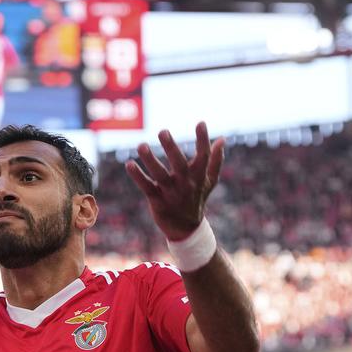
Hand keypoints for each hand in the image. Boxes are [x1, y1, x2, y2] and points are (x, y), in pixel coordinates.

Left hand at [124, 121, 224, 240]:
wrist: (186, 229)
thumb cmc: (196, 199)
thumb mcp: (209, 182)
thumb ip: (215, 161)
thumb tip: (222, 139)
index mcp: (198, 177)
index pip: (203, 156)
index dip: (202, 139)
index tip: (200, 122)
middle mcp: (185, 183)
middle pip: (179, 164)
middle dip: (171, 147)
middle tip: (163, 131)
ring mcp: (170, 192)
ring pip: (159, 175)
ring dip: (150, 160)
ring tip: (141, 145)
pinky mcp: (157, 200)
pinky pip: (146, 187)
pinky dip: (138, 176)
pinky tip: (129, 164)